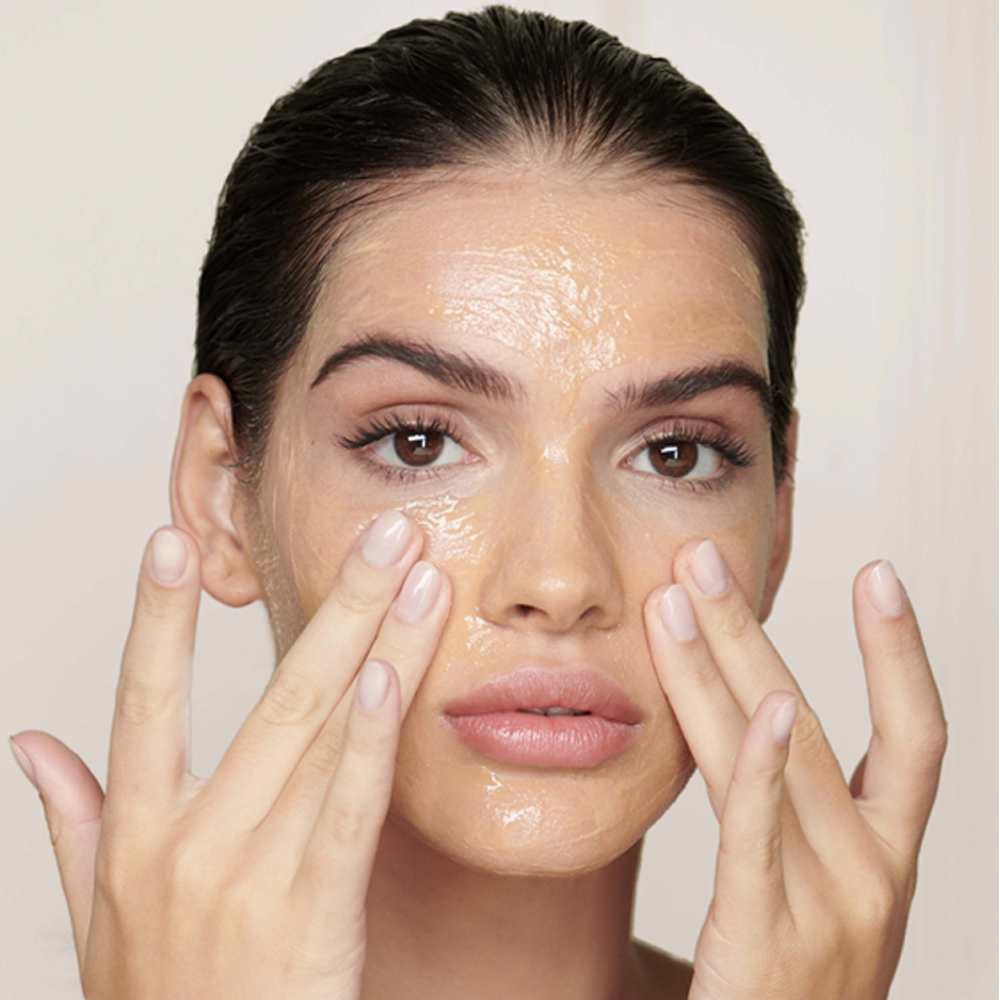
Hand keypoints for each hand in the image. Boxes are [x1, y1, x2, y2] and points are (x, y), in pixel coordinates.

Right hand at [10, 511, 449, 998]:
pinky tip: (392, 678)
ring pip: (322, 734)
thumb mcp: (96, 911)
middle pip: (274, 695)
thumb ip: (70, 818)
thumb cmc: (163, 999)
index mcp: (139, 832)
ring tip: (419, 577)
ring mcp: (252, 876)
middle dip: (337, 603)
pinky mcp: (312, 915)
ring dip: (377, 645)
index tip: (171, 539)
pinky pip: (347, 812)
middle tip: (384, 532)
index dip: (155, 619)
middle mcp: (193, 841)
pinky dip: (369, 742)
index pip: (141, 700)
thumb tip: (33, 745)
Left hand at [645, 540, 945, 999]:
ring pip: (774, 755)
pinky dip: (759, 763)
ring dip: (720, 664)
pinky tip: (754, 704)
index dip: (902, 652)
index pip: (916, 735)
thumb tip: (746, 731)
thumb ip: (785, 819)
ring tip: (677, 596)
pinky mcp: (768, 936)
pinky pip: (758, 833)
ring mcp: (828, 905)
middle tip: (707, 557)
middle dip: (753, 630)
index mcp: (885, 857)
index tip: (878, 574)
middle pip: (812, 720)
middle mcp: (872, 872)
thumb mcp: (813, 895)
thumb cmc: (788, 989)